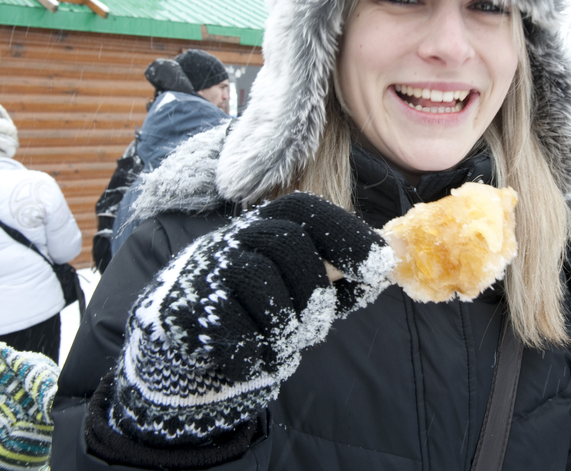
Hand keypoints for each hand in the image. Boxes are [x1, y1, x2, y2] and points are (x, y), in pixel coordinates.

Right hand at [96, 193, 396, 455]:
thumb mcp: (300, 297)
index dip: (347, 233)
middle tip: (314, 327)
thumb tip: (388, 268)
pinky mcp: (182, 312)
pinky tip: (254, 359)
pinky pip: (234, 325)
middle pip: (289, 244)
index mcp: (261, 230)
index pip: (305, 210)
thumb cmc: (253, 320)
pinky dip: (257, 351)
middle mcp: (230, 241)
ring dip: (287, 325)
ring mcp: (203, 272)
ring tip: (282, 344)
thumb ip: (339, 284)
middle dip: (314, 292)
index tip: (380, 267)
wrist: (182, 358)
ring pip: (263, 281)